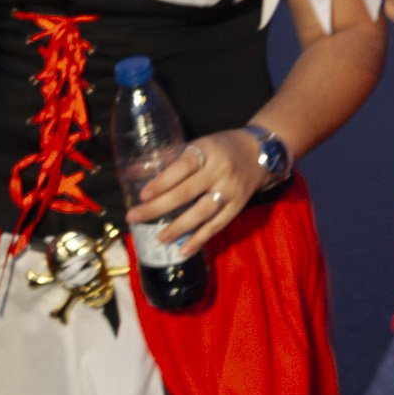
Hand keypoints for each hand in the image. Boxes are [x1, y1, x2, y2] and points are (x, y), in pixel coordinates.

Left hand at [125, 128, 268, 258]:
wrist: (259, 152)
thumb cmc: (221, 147)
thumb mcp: (199, 144)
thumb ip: (171, 159)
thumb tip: (134, 172)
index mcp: (207, 151)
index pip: (182, 166)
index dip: (162, 182)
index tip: (142, 195)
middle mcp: (220, 171)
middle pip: (187, 193)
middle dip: (158, 208)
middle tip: (135, 217)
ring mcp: (230, 191)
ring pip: (202, 213)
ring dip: (178, 228)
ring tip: (158, 237)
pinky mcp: (237, 207)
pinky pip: (216, 226)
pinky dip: (199, 240)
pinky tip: (183, 250)